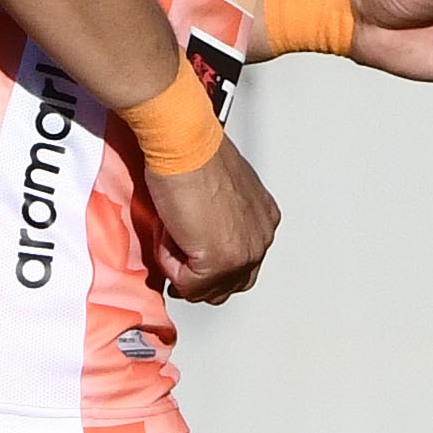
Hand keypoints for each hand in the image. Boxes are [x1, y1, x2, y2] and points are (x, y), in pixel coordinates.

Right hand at [145, 133, 281, 304]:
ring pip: (208, 288)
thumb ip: (213, 217)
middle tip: (173, 251)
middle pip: (229, 283)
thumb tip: (192, 233)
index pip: (240, 264)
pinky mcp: (221, 261)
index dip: (204, 261)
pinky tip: (169, 231)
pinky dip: (170, 263)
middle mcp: (260, 237)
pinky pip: (188, 284)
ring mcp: (245, 252)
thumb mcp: (215, 190)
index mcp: (263, 220)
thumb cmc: (193, 154)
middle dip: (197, 274)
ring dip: (183, 269)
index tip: (184, 247)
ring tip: (171, 232)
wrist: (185, 144)